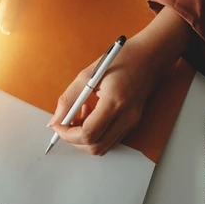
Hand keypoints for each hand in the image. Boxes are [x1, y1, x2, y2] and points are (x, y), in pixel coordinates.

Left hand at [46, 7, 193, 155]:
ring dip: (85, 137)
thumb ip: (69, 99)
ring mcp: (132, 123)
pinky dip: (96, 133)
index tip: (57, 125)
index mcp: (115, 103)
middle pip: (95, 147)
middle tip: (65, 123)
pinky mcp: (133, 123)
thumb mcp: (88, 75)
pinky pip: (110, 139)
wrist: (150, 56)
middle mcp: (126, 118)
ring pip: (102, 147)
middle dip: (74, 139)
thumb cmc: (120, 59)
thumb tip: (55, 120)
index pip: (88, 134)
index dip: (67, 134)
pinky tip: (93, 114)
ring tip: (81, 114)